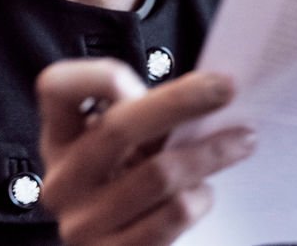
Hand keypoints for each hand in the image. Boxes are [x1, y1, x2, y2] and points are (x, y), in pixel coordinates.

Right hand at [36, 58, 254, 244]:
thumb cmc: (136, 179)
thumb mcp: (130, 143)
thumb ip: (149, 113)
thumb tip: (209, 84)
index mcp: (60, 139)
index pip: (56, 89)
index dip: (97, 75)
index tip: (150, 71)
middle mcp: (63, 181)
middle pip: (118, 127)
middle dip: (182, 100)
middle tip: (226, 88)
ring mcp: (83, 223)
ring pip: (158, 173)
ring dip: (211, 152)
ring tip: (240, 141)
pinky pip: (172, 216)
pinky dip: (200, 198)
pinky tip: (206, 190)